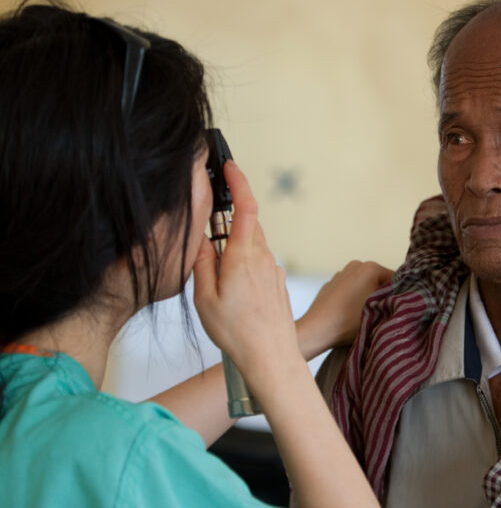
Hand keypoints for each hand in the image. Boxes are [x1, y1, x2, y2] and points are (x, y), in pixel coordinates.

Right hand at [193, 161, 298, 368]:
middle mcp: (263, 257)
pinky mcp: (277, 282)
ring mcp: (273, 270)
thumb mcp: (204, 297)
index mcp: (244, 255)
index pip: (245, 206)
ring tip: (217, 281)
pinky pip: (258, 264)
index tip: (231, 167)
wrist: (270, 357)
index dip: (238, 182)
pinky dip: (243, 267)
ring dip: (234, 251)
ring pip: (251, 246)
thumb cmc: (237, 332)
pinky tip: (233, 294)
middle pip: (246, 226)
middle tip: (208, 239)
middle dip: (228, 225)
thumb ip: (201, 262)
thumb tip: (200, 239)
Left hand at [297, 261, 393, 359]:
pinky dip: (352, 298)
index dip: (399, 295)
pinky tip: (349, 313)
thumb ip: (394, 300)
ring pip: (363, 284)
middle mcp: (355, 265)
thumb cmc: (348, 322)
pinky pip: (349, 289)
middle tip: (381, 313)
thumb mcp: (379, 311)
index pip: (395, 279)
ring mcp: (341, 274)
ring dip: (367, 296)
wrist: (317, 329)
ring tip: (364, 315)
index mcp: (370, 268)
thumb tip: (403, 298)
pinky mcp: (330, 284)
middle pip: (379, 280)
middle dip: (381, 295)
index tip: (396, 309)